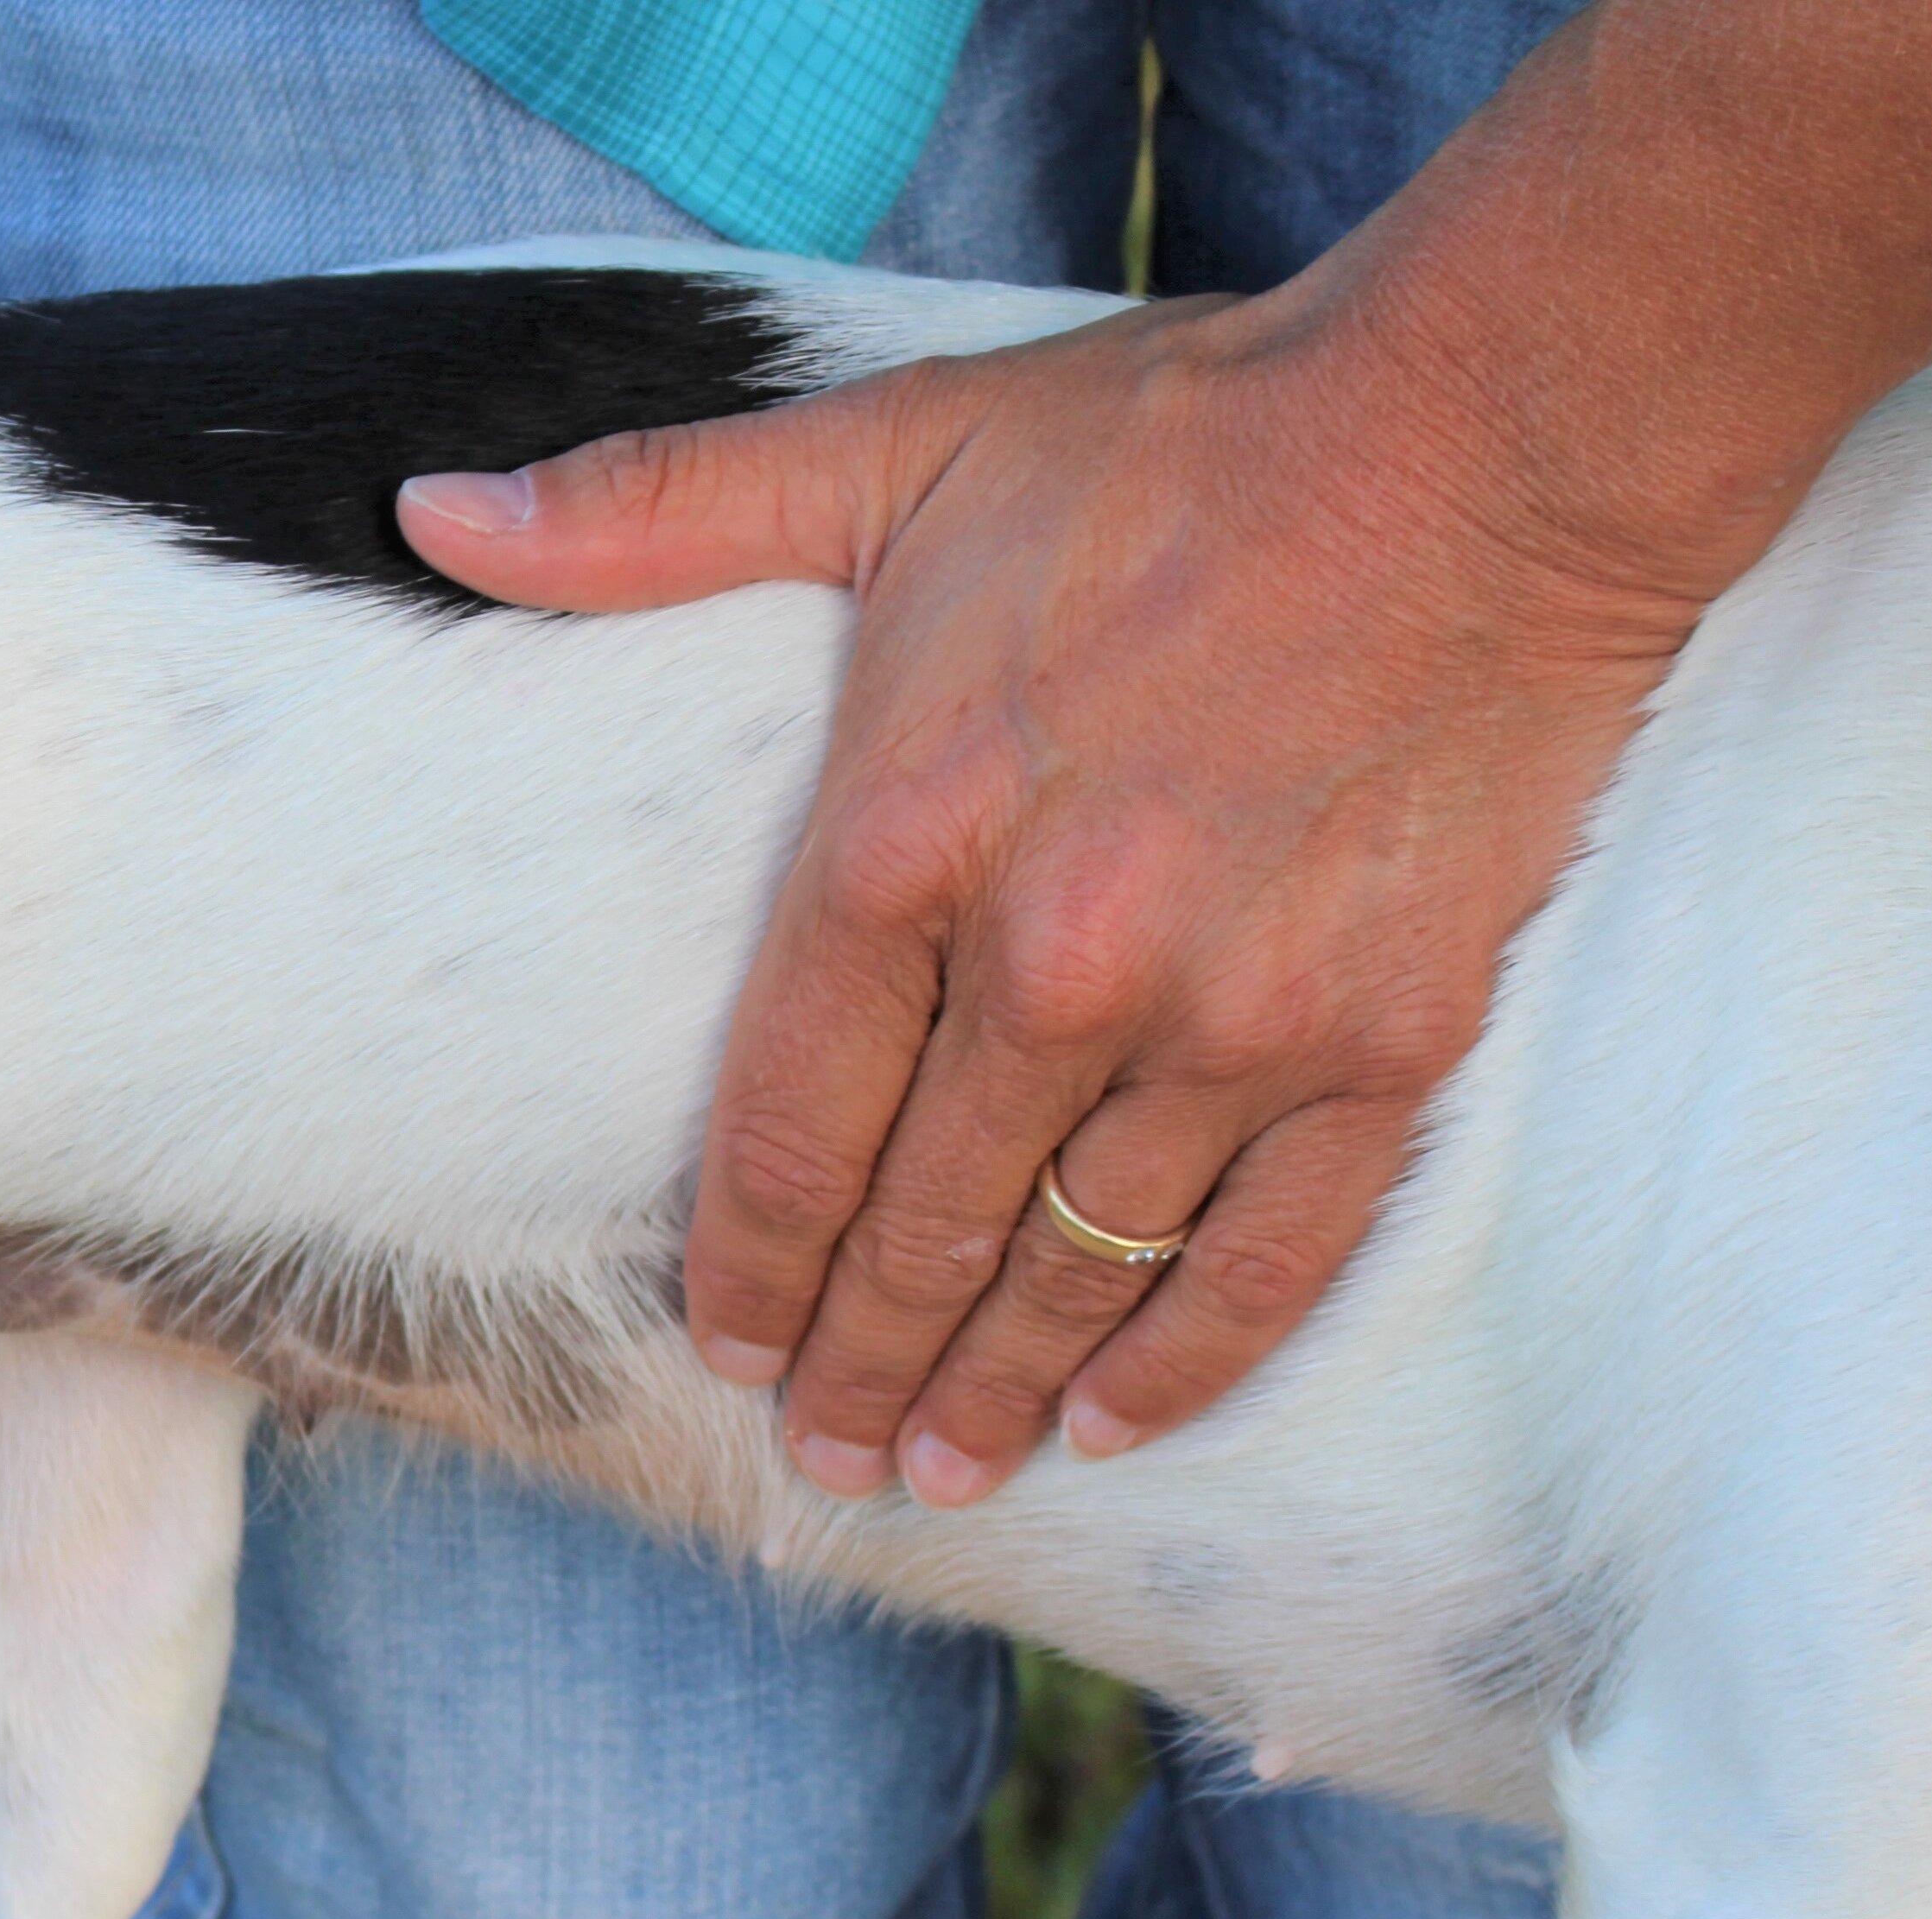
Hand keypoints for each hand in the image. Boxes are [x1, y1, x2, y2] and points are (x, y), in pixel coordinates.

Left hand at [402, 289, 1705, 1502]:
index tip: (724, 1351)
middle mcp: (1057, 962)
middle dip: (859, 1365)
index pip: (786, 1125)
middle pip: (917, 1230)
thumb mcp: (882, 451)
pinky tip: (1116, 1424)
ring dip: (996, 1391)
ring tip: (942, 1471)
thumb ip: (651, 511)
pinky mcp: (1385, 1038)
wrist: (1495, 434)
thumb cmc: (1179, 441)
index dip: (747, 1264)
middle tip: (825, 1459)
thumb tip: (436, 511)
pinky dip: (1186, 1360)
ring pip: (1072, 1266)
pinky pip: (1267, 1253)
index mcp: (908, 841)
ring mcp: (1229, 1017)